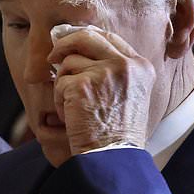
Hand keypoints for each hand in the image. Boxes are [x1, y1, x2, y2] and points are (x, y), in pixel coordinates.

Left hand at [48, 26, 155, 155]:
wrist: (113, 156)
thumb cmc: (117, 132)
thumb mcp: (129, 95)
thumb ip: (113, 71)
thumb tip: (80, 50)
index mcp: (140, 66)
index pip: (109, 38)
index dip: (86, 38)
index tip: (71, 44)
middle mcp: (126, 65)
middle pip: (86, 37)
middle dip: (65, 44)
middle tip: (53, 57)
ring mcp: (104, 73)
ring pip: (69, 63)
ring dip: (64, 84)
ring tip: (73, 107)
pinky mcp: (83, 85)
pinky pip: (60, 83)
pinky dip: (58, 100)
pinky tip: (70, 116)